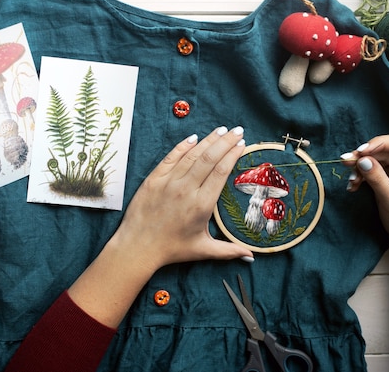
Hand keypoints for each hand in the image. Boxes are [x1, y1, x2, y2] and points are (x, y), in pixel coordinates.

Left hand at [114, 126, 252, 271]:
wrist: (138, 247)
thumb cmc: (171, 249)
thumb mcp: (203, 250)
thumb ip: (229, 251)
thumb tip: (251, 256)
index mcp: (201, 204)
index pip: (221, 172)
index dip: (232, 155)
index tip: (242, 144)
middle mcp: (186, 189)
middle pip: (209, 158)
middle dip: (225, 142)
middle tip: (237, 130)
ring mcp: (168, 182)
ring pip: (191, 155)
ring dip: (207, 140)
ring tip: (221, 131)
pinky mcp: (153, 180)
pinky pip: (170, 158)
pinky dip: (182, 147)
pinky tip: (193, 138)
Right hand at [343, 133, 388, 246]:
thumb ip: (376, 177)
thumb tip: (361, 160)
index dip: (378, 144)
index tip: (359, 152)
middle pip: (384, 148)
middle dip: (365, 154)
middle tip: (347, 162)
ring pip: (375, 157)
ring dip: (360, 167)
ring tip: (351, 181)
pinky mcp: (388, 175)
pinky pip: (371, 167)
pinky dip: (361, 175)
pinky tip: (353, 185)